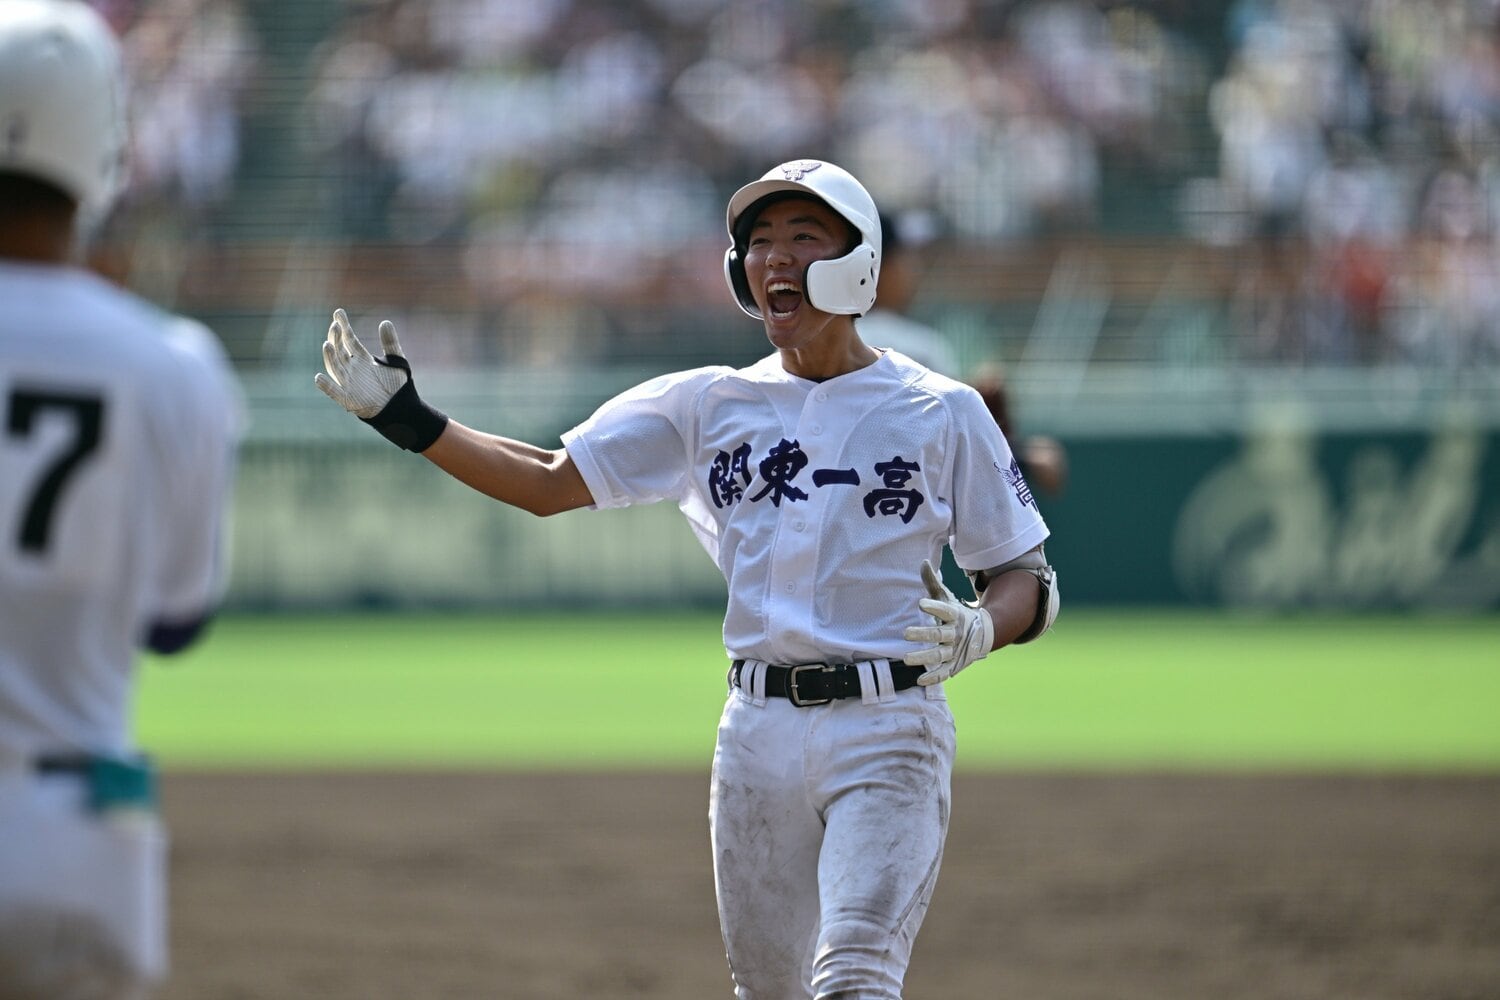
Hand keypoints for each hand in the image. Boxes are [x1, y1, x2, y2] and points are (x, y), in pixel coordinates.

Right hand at [315, 308, 409, 417]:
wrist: (401, 409)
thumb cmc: (397, 386)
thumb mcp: (397, 360)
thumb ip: (391, 342)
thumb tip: (385, 322)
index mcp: (362, 358)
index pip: (349, 339)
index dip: (343, 326)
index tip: (338, 312)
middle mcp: (352, 369)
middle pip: (339, 350)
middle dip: (336, 338)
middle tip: (335, 325)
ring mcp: (348, 383)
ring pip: (335, 367)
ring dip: (330, 357)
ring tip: (328, 344)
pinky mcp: (348, 399)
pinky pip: (334, 392)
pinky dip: (326, 386)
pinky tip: (319, 378)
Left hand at [903, 560, 993, 685]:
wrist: (982, 633)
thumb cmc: (956, 613)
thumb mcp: (946, 598)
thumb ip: (933, 583)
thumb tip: (924, 562)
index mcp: (954, 615)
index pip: (944, 611)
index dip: (934, 608)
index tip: (920, 604)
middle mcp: (955, 633)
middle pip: (938, 634)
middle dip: (923, 634)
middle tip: (905, 633)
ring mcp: (955, 650)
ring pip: (939, 654)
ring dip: (923, 658)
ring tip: (906, 659)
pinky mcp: (953, 664)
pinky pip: (944, 672)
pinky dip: (934, 677)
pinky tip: (919, 680)